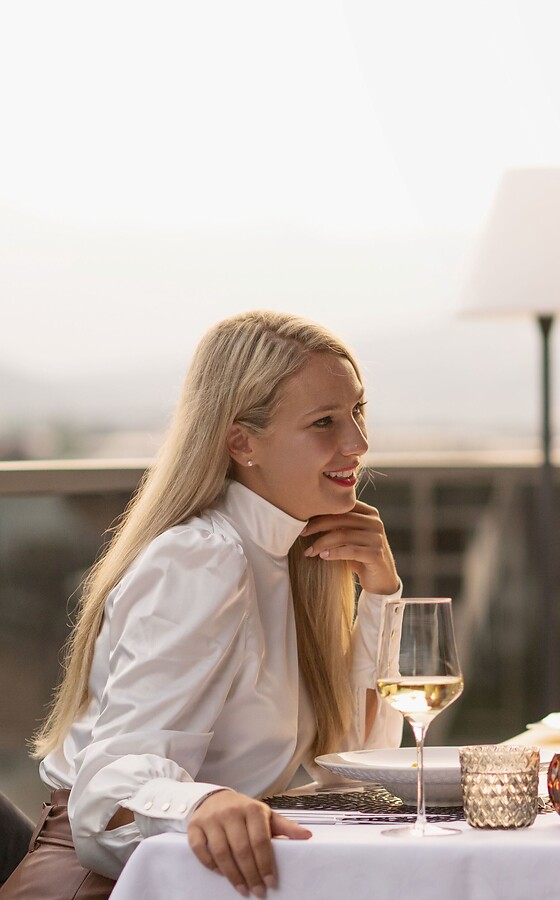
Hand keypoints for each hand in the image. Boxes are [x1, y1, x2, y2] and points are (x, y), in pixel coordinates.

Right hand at [187, 789, 311, 896]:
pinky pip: (200, 851)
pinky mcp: (194, 826)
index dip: (266, 863)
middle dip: (251, 874)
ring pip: (221, 853)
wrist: (214, 798)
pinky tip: (221, 874)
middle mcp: (230, 812)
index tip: (270, 882)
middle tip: (257, 891)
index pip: (260, 840)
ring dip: (232, 875)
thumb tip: (307, 836)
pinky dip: (210, 865)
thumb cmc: (244, 811)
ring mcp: (211, 819)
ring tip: (242, 888)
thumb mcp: (265, 815)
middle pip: (241, 849)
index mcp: (252, 808)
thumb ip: (285, 827)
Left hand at [301, 500, 399, 594]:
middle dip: (317, 526)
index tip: (303, 521)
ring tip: (309, 551)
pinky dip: (334, 553)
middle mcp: (375, 522)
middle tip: (301, 534)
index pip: (342, 507)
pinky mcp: (376, 554)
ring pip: (343, 535)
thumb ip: (339, 525)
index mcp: (369, 513)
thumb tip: (308, 518)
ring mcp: (377, 538)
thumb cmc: (360, 556)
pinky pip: (350, 551)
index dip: (321, 512)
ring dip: (322, 543)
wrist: (381, 579)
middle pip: (341, 518)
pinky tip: (323, 556)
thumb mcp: (350, 537)